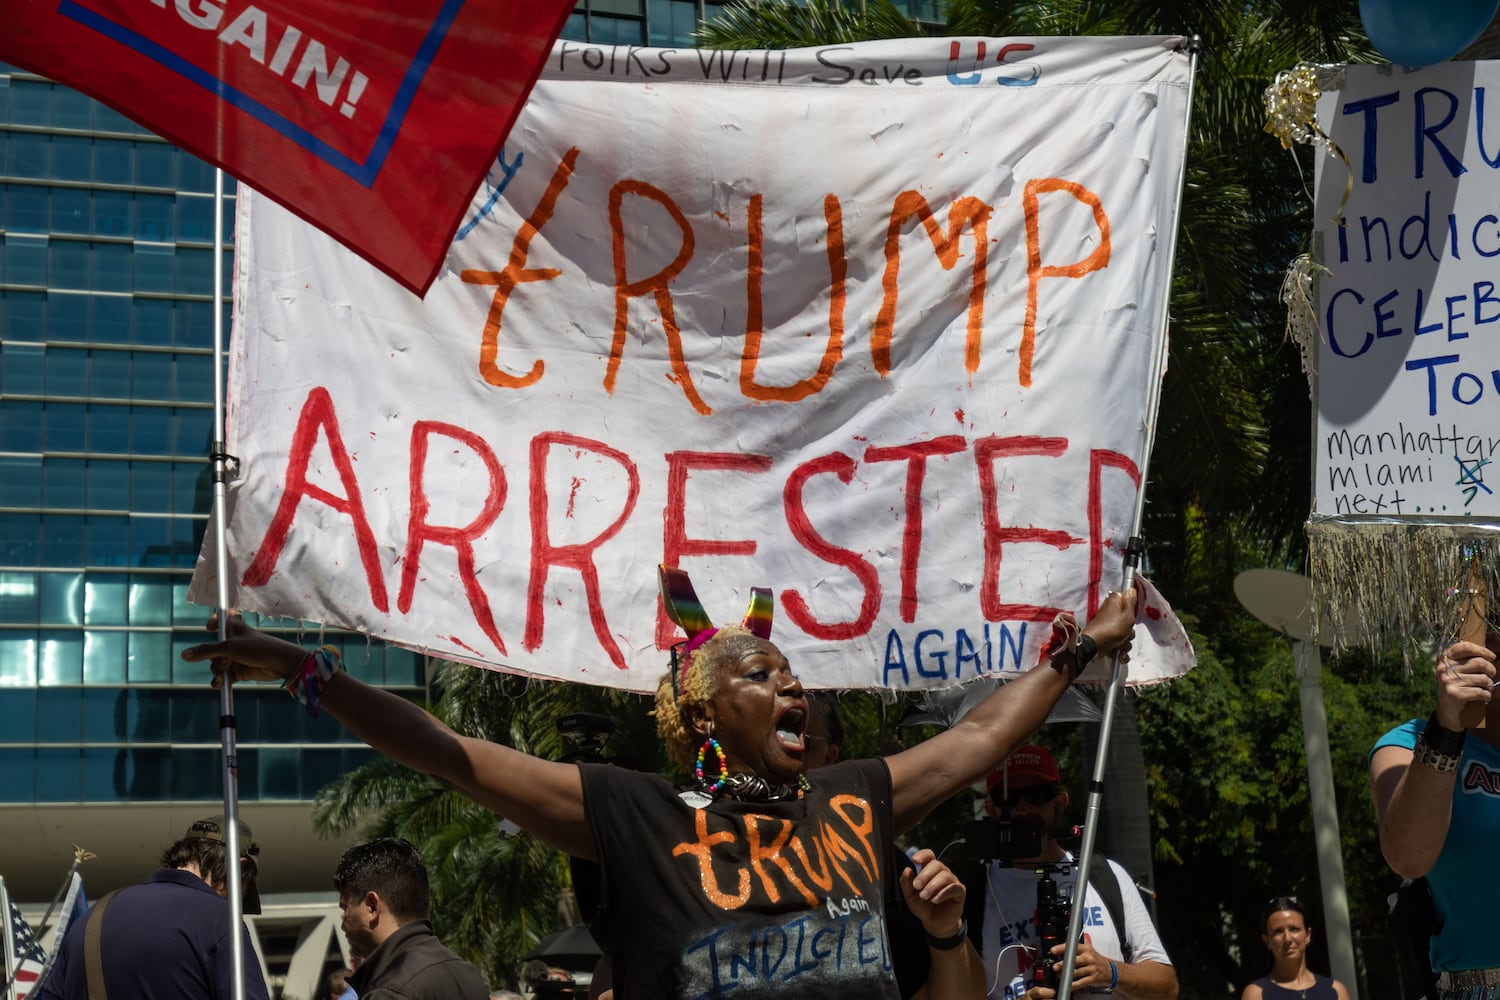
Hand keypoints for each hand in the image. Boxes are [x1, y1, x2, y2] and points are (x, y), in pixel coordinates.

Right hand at [180, 612, 308, 687]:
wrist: (279, 664)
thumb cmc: (257, 648)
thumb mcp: (229, 647)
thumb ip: (206, 651)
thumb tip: (184, 655)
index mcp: (234, 627)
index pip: (222, 618)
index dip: (215, 620)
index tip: (210, 627)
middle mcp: (234, 641)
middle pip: (213, 648)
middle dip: (214, 657)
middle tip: (225, 660)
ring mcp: (236, 656)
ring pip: (216, 664)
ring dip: (217, 670)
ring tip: (225, 672)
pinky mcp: (239, 670)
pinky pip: (223, 676)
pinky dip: (220, 681)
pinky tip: (220, 684)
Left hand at [899, 848, 964, 939]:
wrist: (934, 924)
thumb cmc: (923, 907)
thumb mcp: (910, 896)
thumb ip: (906, 883)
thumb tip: (907, 869)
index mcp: (929, 871)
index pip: (929, 855)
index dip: (923, 855)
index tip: (915, 860)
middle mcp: (942, 873)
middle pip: (937, 864)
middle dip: (925, 875)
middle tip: (916, 886)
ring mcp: (952, 881)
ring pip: (945, 875)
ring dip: (932, 885)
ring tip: (924, 896)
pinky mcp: (960, 892)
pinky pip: (954, 887)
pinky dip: (942, 893)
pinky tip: (935, 900)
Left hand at [1043, 938, 1113, 992]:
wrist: (1111, 971)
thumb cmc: (1097, 959)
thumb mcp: (1090, 948)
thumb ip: (1081, 941)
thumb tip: (1072, 933)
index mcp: (1086, 949)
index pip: (1073, 947)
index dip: (1062, 948)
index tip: (1053, 950)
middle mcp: (1089, 958)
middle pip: (1074, 960)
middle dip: (1063, 964)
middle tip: (1055, 966)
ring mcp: (1091, 969)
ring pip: (1076, 972)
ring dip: (1066, 974)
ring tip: (1059, 975)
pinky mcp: (1093, 978)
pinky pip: (1082, 982)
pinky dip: (1074, 984)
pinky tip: (1068, 985)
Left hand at [1083, 588, 1136, 653]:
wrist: (1095, 646)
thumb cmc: (1113, 628)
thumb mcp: (1127, 615)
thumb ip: (1131, 602)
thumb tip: (1131, 588)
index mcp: (1114, 602)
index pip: (1127, 599)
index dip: (1132, 607)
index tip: (1132, 614)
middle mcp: (1111, 613)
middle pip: (1128, 620)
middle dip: (1130, 630)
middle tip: (1126, 631)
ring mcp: (1109, 626)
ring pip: (1125, 634)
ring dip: (1126, 642)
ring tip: (1121, 644)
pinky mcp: (1107, 639)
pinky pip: (1120, 644)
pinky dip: (1120, 651)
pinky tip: (1119, 654)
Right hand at [1435, 638, 1494, 730]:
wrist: (1447, 710)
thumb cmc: (1456, 686)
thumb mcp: (1455, 670)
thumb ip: (1465, 660)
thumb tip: (1488, 655)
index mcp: (1444, 659)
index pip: (1465, 647)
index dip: (1481, 650)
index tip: (1491, 656)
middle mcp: (1444, 669)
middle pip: (1478, 662)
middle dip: (1491, 669)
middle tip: (1492, 674)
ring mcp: (1448, 682)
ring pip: (1483, 679)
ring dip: (1490, 685)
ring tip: (1487, 687)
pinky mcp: (1455, 694)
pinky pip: (1481, 692)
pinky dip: (1487, 695)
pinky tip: (1485, 696)